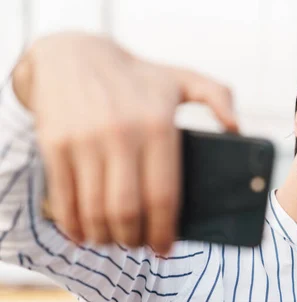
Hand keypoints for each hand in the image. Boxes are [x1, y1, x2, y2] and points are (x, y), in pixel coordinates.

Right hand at [13, 32, 237, 253]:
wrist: (73, 53)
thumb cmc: (136, 77)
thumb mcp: (182, 78)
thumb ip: (218, 97)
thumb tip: (237, 129)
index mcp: (159, 126)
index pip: (165, 196)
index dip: (165, 231)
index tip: (165, 248)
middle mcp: (122, 135)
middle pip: (128, 211)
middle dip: (134, 240)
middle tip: (139, 246)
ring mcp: (85, 141)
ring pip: (95, 211)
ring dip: (105, 238)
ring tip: (114, 242)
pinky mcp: (55, 145)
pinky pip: (63, 199)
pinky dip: (73, 225)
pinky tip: (83, 233)